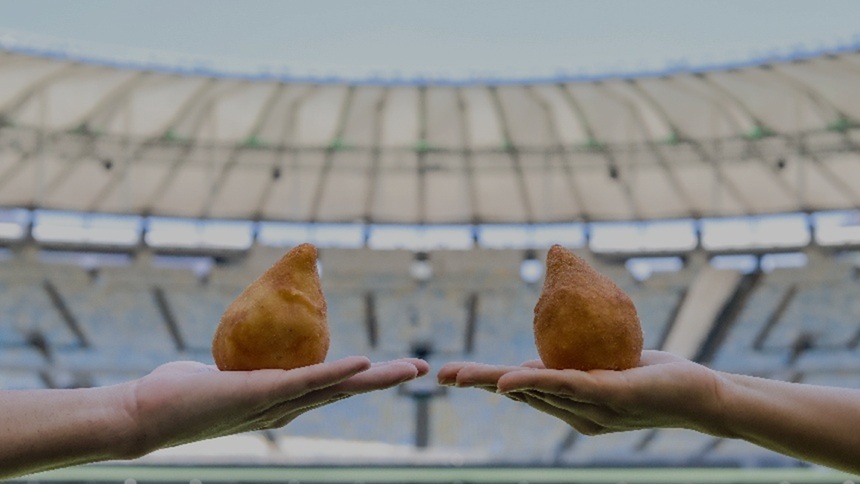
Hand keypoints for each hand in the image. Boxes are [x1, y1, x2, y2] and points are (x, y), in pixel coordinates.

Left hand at [122, 356, 428, 456]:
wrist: (145, 414)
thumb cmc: (177, 391)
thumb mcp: (222, 372)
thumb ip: (243, 363)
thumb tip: (247, 342)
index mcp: (281, 403)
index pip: (332, 388)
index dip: (365, 379)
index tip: (392, 367)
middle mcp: (286, 409)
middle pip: (346, 392)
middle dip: (385, 381)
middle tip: (423, 368)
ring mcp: (276, 405)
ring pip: (336, 389)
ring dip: (375, 379)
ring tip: (409, 368)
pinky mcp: (261, 394)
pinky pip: (307, 381)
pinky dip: (337, 373)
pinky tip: (363, 363)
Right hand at [437, 351, 725, 436]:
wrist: (702, 394)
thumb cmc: (654, 375)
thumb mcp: (608, 364)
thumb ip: (577, 360)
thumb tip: (549, 341)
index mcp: (571, 405)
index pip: (522, 390)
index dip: (486, 381)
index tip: (453, 373)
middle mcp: (575, 414)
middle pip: (518, 394)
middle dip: (478, 384)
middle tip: (440, 375)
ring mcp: (592, 410)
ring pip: (534, 392)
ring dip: (495, 383)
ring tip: (460, 377)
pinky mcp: (611, 399)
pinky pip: (568, 387)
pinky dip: (535, 384)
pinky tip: (511, 381)